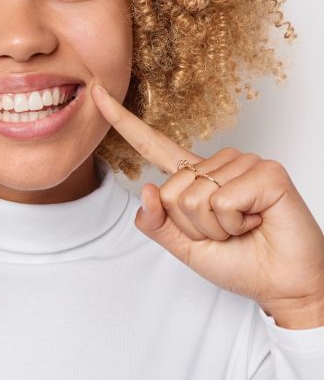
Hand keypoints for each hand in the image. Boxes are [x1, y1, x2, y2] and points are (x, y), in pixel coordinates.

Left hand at [91, 84, 323, 327]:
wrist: (283, 286)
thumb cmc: (241, 264)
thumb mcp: (186, 248)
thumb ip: (157, 225)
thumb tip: (146, 190)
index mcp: (196, 177)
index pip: (153, 145)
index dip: (123, 121)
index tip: (96, 93)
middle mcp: (219, 164)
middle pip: (171, 192)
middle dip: (194, 227)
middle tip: (227, 233)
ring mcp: (245, 163)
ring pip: (194, 198)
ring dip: (215, 228)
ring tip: (244, 228)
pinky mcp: (267, 172)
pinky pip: (221, 202)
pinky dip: (234, 224)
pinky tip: (257, 222)